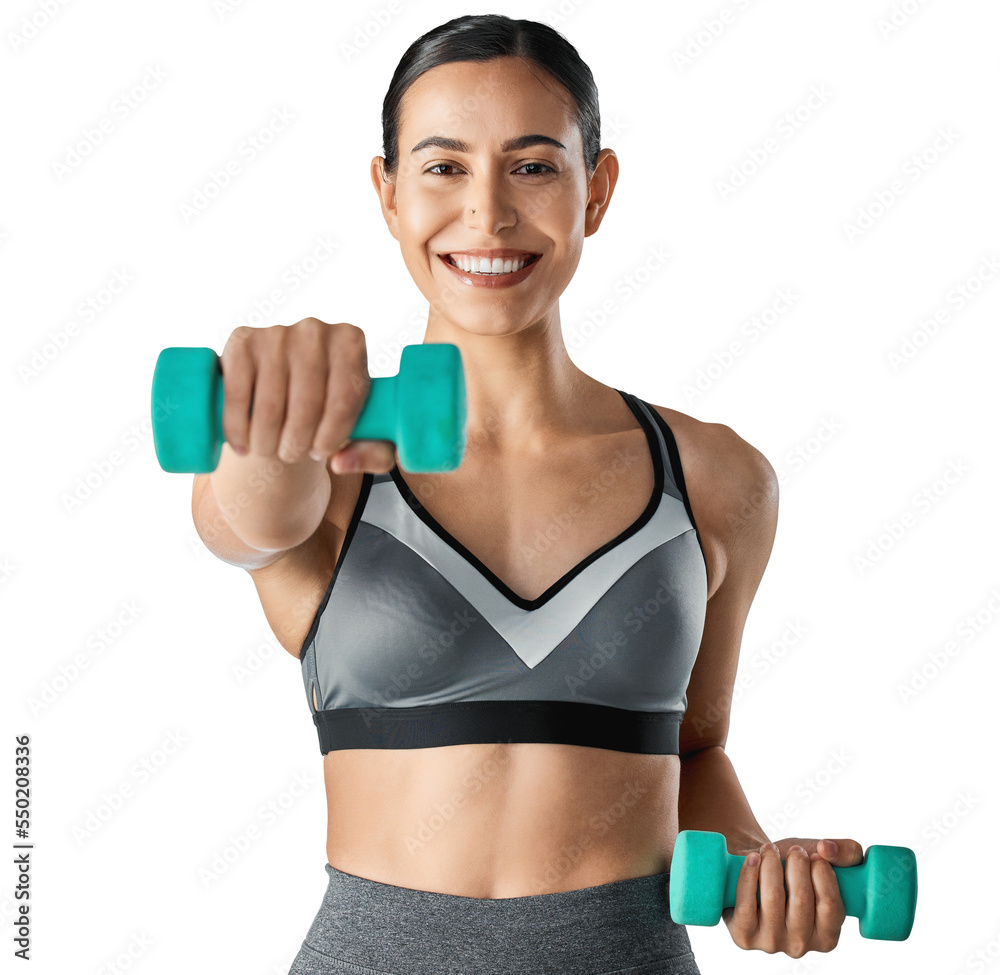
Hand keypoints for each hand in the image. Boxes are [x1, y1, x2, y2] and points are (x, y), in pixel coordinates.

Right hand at [219, 319, 396, 472]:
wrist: (288, 382)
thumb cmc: (332, 409)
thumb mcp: (367, 431)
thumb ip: (374, 453)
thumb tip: (340, 463)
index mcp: (351, 343)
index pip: (343, 400)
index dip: (330, 437)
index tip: (320, 452)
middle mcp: (315, 330)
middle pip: (306, 406)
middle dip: (296, 444)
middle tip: (292, 455)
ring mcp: (276, 333)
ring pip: (270, 407)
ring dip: (266, 443)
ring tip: (270, 450)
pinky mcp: (241, 342)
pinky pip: (237, 398)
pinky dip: (237, 430)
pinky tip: (242, 445)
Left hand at [722, 837, 863, 957]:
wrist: (752, 865)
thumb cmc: (791, 866)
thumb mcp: (823, 857)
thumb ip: (846, 851)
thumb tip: (826, 849)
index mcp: (827, 936)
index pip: (831, 906)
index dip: (822, 873)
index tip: (814, 855)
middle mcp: (800, 946)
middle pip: (801, 900)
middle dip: (797, 864)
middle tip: (793, 850)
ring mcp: (771, 943)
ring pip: (773, 897)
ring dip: (771, 863)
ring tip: (770, 850)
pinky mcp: (744, 935)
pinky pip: (746, 902)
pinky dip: (749, 873)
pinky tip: (753, 858)